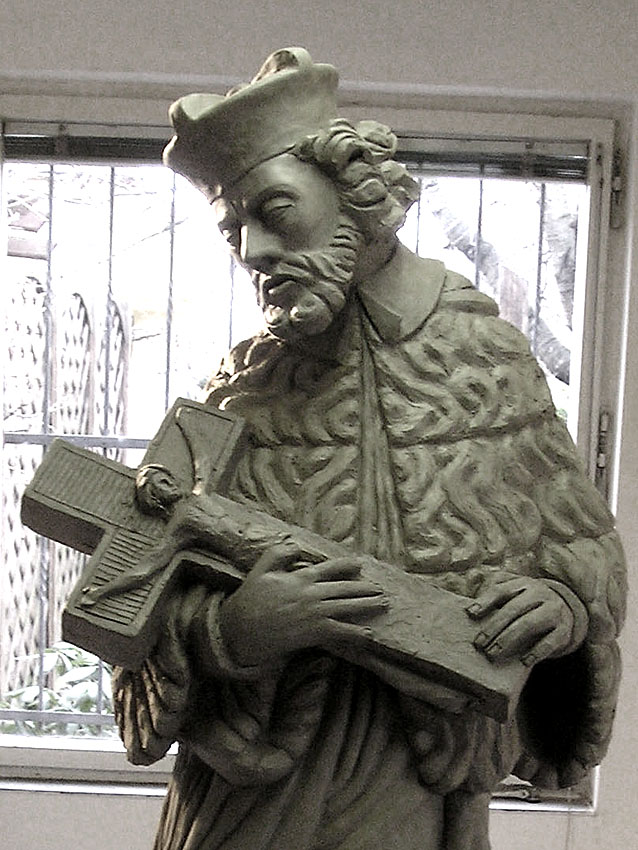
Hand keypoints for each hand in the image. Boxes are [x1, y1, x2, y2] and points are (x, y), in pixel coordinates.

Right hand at [219, 540, 386, 666]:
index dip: (346, 565)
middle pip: (345, 589)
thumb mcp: (260, 570)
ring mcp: (315, 614)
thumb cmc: (250, 600)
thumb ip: (278, 553)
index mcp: (301, 578)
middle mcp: (312, 594)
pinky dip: (356, 633)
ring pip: (348, 607)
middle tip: (381, 588)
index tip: (359, 564)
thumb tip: (296, 544)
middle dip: (365, 588)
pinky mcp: (314, 633)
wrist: (242, 630)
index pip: (329, 568)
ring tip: (383, 603)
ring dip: (368, 605)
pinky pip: (340, 632)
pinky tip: (369, 634)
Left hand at [466, 577, 575, 666]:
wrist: (566, 608)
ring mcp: (553, 611)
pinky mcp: (564, 630)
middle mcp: (539, 594)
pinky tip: (523, 662)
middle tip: (479, 643)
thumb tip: (470, 608)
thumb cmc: (530, 603)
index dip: (485, 601)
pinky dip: (536, 652)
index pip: (501, 590)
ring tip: (493, 653)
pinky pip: (550, 641)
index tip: (470, 613)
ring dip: (508, 639)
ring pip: (528, 623)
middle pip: (513, 609)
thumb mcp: (516, 592)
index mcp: (524, 583)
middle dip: (493, 627)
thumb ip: (496, 593)